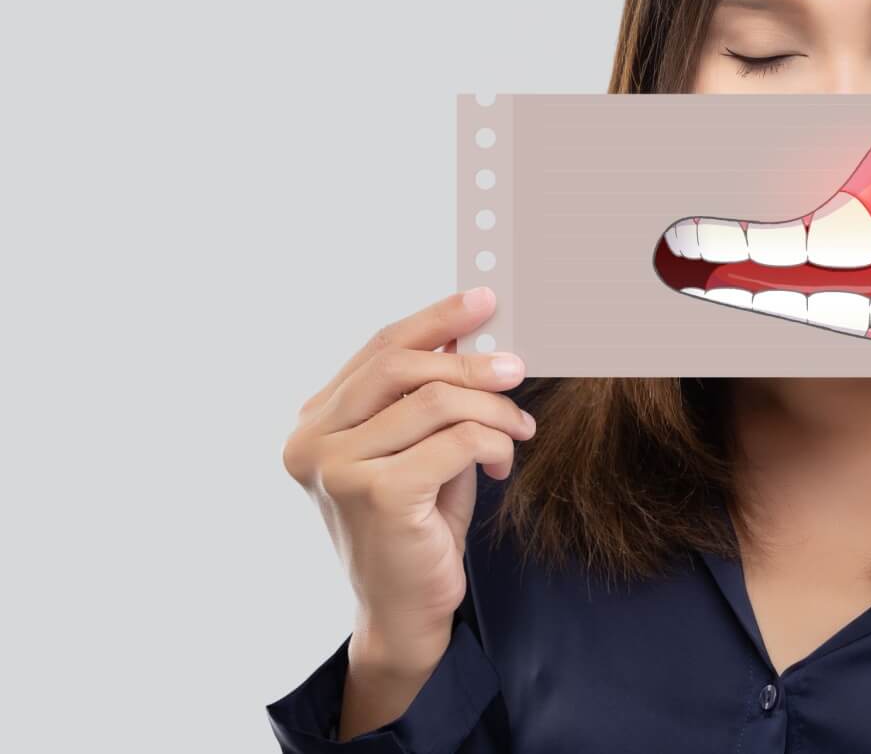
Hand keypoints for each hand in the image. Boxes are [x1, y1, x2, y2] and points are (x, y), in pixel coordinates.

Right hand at [281, 287, 534, 668]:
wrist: (406, 611)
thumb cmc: (416, 526)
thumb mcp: (418, 448)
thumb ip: (427, 397)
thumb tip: (470, 335)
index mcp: (314, 423)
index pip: (379, 350)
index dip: (434, 320)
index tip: (484, 301)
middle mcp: (312, 442)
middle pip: (402, 365)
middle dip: (470, 361)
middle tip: (517, 368)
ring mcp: (337, 468)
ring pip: (436, 401)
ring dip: (492, 410)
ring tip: (517, 429)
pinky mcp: (376, 494)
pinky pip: (455, 440)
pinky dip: (492, 443)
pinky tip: (500, 464)